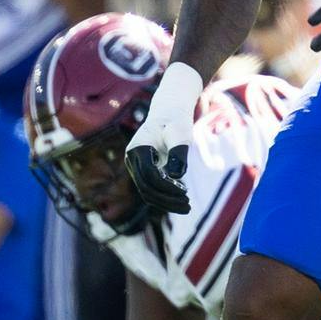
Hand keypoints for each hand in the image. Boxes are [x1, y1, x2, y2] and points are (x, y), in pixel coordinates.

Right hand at [125, 63, 200, 214]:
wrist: (169, 112)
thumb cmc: (176, 121)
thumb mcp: (181, 134)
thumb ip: (178, 153)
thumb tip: (176, 175)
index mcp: (138, 148)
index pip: (149, 175)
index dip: (167, 187)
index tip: (185, 192)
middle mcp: (132, 158)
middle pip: (146, 187)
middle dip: (167, 199)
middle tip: (188, 206)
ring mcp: (135, 165)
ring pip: (147, 191)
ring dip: (166, 201)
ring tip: (187, 206)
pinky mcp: (142, 170)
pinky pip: (151, 187)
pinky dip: (165, 196)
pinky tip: (181, 199)